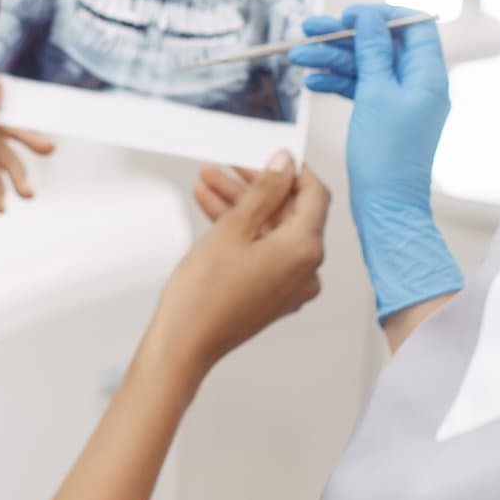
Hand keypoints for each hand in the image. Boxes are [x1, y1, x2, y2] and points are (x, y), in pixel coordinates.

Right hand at [151, 151, 329, 378]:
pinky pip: (264, 252)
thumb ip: (264, 190)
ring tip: (207, 184)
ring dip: (242, 206)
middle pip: (289, 213)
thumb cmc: (204, 294)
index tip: (269, 156)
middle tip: (226, 168)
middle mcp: (306, 269)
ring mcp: (290, 285)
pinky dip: (242, 232)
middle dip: (255, 187)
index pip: (314, 194)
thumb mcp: (234, 228)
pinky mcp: (272, 295)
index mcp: (305, 250)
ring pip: (271, 231)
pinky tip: (212, 211)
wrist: (184, 342)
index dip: (291, 170)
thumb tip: (284, 164)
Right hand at [288, 4, 462, 319]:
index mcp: (428, 75)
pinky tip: (312, 83)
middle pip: (382, 45)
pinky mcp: (383, 118)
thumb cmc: (387, 155)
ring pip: (365, 67)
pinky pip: (360, 89)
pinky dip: (337, 83)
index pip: (413, 26)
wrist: (385, 205)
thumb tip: (369, 19)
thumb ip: (372, 51)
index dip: (381, 15)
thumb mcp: (376, 93)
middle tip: (310, 29)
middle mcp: (418, 85)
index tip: (349, 14)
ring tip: (298, 57)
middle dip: (344, 37)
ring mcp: (400, 102)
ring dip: (333, 60)